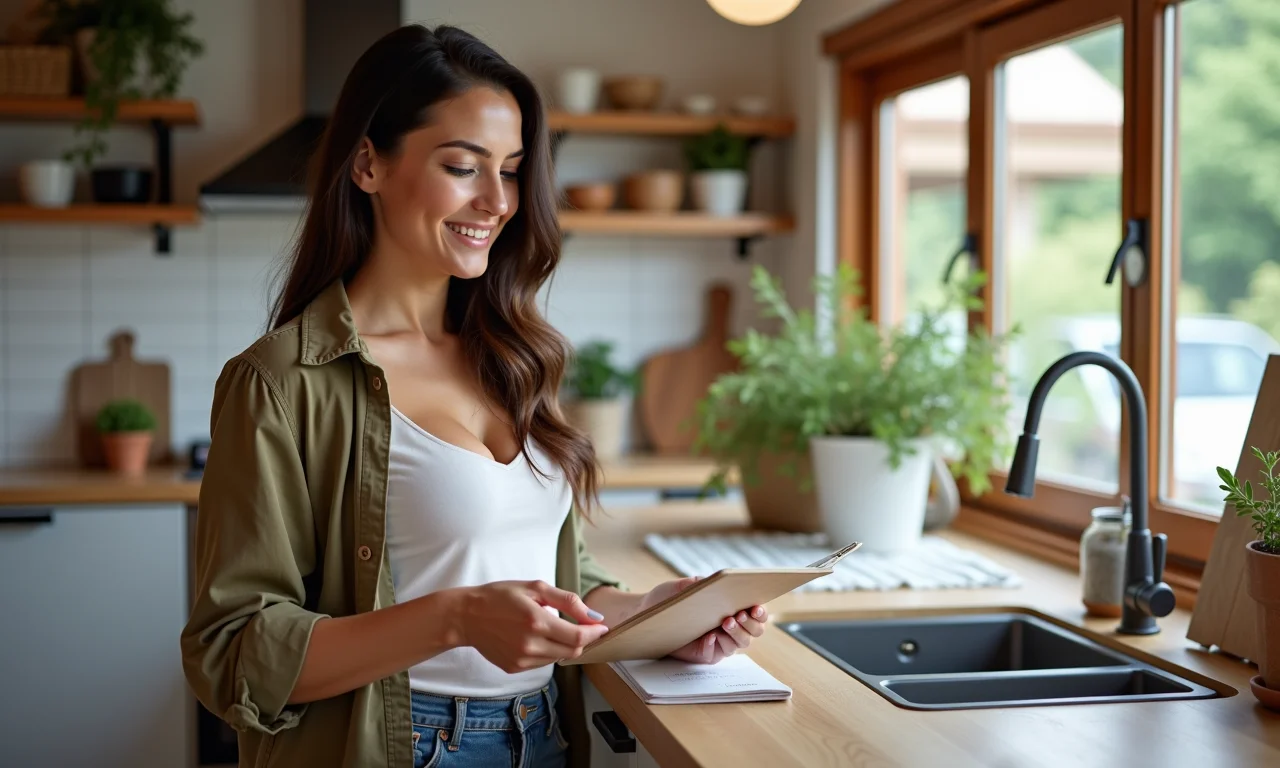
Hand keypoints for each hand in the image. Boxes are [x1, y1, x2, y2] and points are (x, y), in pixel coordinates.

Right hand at [458, 580, 609, 672]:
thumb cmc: (499, 596)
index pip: (578, 637)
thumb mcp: (534, 588)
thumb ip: (567, 601)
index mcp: (536, 621)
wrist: (466, 616)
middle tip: (583, 626)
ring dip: (565, 645)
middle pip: (572, 651)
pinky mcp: (515, 668)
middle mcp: (530, 645)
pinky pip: (542, 663)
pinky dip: (548, 651)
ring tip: (552, 627)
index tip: (602, 626)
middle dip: (584, 640)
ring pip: (559, 658)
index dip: (595, 633)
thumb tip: (593, 617)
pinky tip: (536, 637)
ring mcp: (522, 660)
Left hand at [637, 576, 769, 664]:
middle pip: (755, 630)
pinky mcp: (708, 654)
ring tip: (725, 622)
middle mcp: (732, 626)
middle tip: (740, 614)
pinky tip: (709, 637)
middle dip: (751, 623)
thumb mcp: (681, 586)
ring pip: (741, 643)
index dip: (760, 611)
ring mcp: (721, 641)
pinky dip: (715, 645)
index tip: (756, 606)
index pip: (756, 612)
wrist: (648, 614)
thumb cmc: (668, 599)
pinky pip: (717, 653)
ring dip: (737, 633)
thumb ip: (695, 582)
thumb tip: (709, 581)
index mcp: (732, 607)